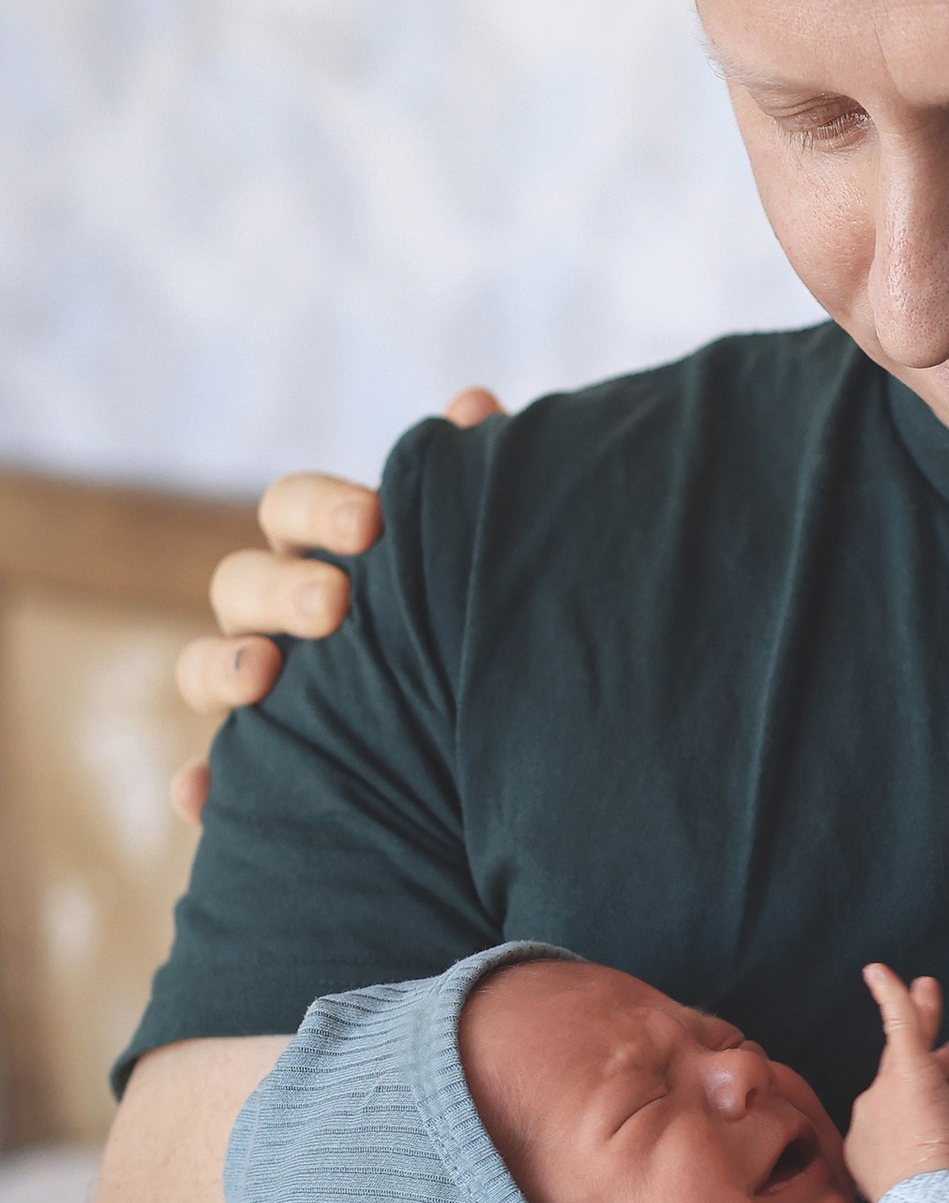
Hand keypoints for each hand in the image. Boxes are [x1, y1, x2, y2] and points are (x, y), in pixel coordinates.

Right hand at [171, 388, 504, 823]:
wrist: (494, 744)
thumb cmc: (472, 621)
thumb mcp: (471, 560)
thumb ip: (468, 491)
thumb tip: (475, 404)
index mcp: (325, 554)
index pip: (290, 509)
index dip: (317, 508)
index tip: (370, 521)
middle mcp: (278, 618)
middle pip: (241, 583)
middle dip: (281, 588)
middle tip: (335, 605)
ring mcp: (260, 692)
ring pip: (205, 669)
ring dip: (223, 667)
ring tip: (262, 676)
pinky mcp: (259, 770)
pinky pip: (212, 781)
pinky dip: (200, 787)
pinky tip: (204, 798)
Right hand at [847, 965, 948, 1199]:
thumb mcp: (930, 1193)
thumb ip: (934, 1169)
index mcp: (872, 1149)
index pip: (900, 1117)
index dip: (932, 1104)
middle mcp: (871, 1116)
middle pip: (896, 1076)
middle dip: (919, 1051)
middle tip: (940, 1034)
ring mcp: (886, 1092)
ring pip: (907, 1046)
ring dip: (923, 1019)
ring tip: (928, 988)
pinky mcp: (907, 1070)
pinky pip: (896, 1021)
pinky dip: (889, 995)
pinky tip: (878, 972)